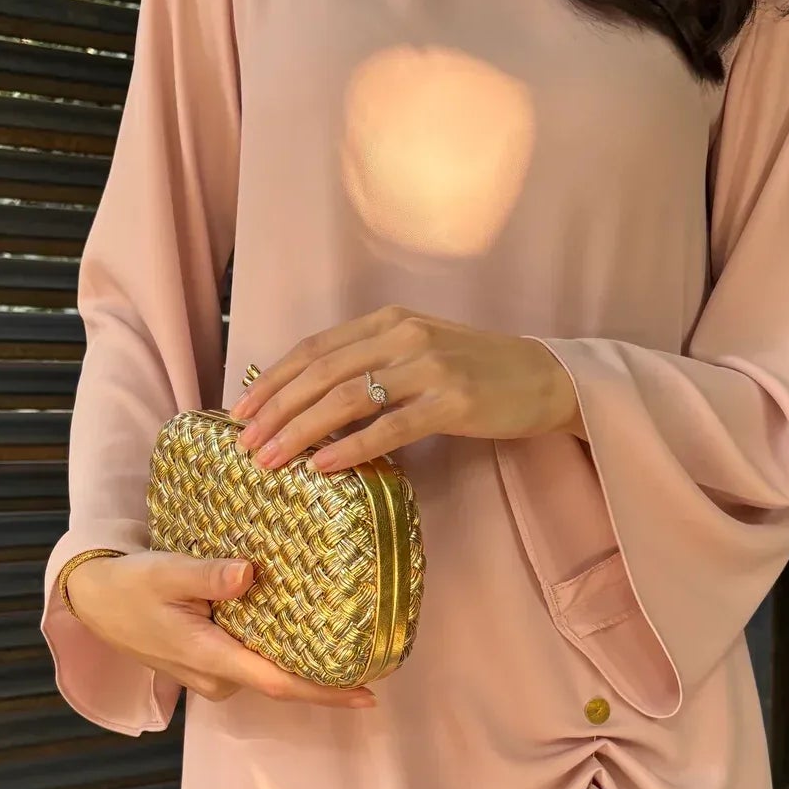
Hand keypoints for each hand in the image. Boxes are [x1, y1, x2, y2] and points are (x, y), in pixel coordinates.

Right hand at [65, 550, 378, 708]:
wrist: (92, 600)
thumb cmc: (129, 585)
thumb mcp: (165, 571)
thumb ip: (207, 574)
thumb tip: (248, 573)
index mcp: (211, 657)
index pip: (279, 683)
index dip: (325, 692)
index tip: (367, 694)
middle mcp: (216, 677)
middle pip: (282, 682)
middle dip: (326, 677)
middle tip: (373, 656)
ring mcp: (211, 676)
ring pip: (266, 672)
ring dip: (302, 661)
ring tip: (348, 640)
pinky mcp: (209, 665)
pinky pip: (252, 662)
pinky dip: (278, 650)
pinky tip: (303, 628)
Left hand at [227, 306, 585, 473]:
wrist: (548, 378)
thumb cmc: (479, 372)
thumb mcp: (420, 353)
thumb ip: (372, 366)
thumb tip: (313, 404)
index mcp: (389, 321)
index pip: (314, 349)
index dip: (272, 381)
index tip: (240, 412)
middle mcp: (404, 336)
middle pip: (321, 373)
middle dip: (276, 411)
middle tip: (246, 444)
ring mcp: (429, 367)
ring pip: (347, 398)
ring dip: (301, 431)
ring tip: (271, 460)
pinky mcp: (453, 402)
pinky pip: (390, 427)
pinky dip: (350, 447)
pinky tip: (322, 467)